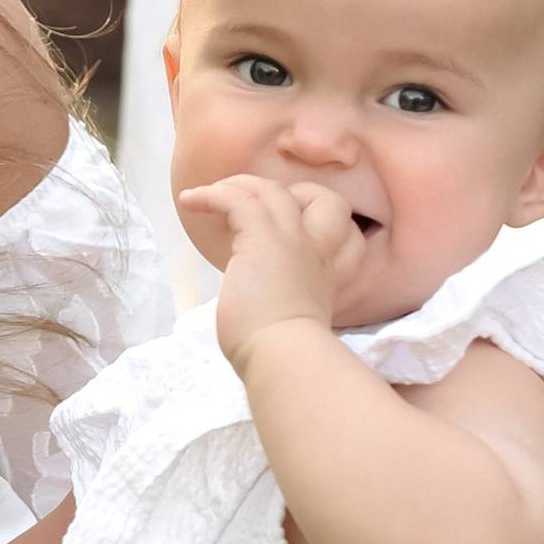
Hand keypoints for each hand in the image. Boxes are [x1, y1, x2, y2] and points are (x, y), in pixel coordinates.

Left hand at [176, 172, 354, 369]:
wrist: (283, 356)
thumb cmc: (283, 354)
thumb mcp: (297, 324)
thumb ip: (289, 304)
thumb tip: (259, 302)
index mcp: (328, 275)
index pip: (352, 238)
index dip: (334, 229)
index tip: (306, 236)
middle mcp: (317, 252)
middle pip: (327, 200)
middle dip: (299, 195)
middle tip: (262, 213)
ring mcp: (292, 240)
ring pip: (274, 191)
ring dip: (239, 187)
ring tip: (210, 196)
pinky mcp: (262, 238)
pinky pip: (239, 199)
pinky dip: (213, 194)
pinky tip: (191, 201)